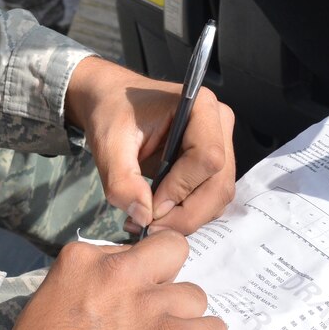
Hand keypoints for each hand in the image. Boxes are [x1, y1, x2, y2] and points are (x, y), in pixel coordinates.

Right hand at [0, 230, 226, 329]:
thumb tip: (118, 297)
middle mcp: (118, 272)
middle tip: (154, 314)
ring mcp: (148, 306)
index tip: (125, 305)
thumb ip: (86, 288)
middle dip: (168, 281)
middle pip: (172, 252)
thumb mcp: (49, 305)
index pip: (130, 251)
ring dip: (183, 322)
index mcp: (81, 260)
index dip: (133, 280)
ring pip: (195, 296)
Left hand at [64, 57, 235, 234]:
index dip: (180, 190)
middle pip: (219, 184)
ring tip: (148, 221)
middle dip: (185, 213)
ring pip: (217, 196)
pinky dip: (186, 214)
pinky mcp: (214, 165)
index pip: (207, 158)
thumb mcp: (107, 144)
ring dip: (186, 218)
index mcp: (200, 106)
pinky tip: (158, 214)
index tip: (148, 207)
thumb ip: (121, 181)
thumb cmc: (113, 113)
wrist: (113, 103)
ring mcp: (221, 144)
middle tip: (149, 226)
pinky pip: (210, 198)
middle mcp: (219, 124)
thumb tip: (144, 216)